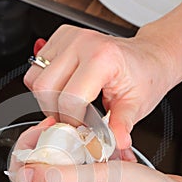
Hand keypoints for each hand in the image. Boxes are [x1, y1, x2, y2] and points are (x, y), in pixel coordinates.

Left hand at [9, 119, 181, 181]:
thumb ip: (57, 179)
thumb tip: (23, 172)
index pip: (26, 177)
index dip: (27, 150)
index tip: (41, 132)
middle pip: (43, 167)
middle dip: (49, 144)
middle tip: (63, 128)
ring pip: (64, 163)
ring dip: (71, 146)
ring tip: (85, 136)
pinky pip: (84, 164)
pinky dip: (89, 151)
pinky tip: (102, 147)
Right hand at [24, 25, 175, 149]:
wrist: (146, 57)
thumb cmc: (142, 76)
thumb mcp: (136, 105)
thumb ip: (121, 125)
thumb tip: (115, 142)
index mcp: (103, 57)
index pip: (69, 98)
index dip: (72, 120)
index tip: (81, 127)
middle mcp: (81, 43)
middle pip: (44, 88)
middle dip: (55, 111)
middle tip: (73, 118)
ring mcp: (68, 38)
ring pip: (34, 79)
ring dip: (47, 99)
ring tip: (68, 104)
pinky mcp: (59, 39)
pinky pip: (35, 69)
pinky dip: (44, 86)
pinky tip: (63, 90)